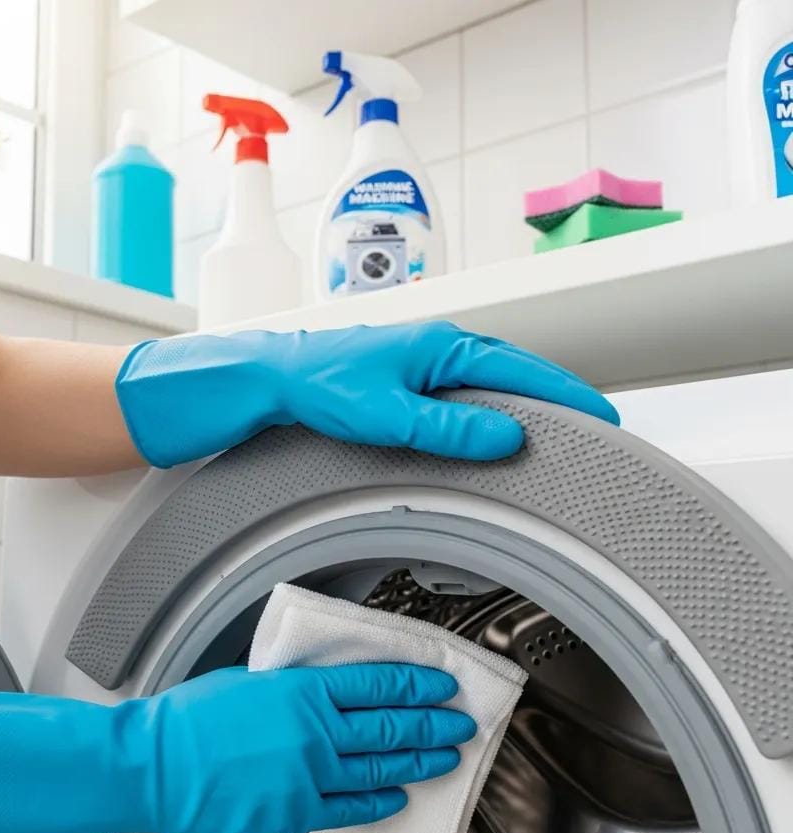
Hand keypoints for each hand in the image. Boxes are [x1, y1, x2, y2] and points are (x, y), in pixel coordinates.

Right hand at [113, 663, 474, 832]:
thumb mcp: (246, 679)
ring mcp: (309, 775)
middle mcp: (315, 732)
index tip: (440, 684)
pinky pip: (351, 808)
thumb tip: (315, 687)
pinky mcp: (296, 812)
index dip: (417, 684)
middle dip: (432, 723)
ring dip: (419, 762)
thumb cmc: (188, 720)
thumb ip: (290, 685)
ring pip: (381, 767)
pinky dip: (380, 802)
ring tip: (445, 759)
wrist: (156, 766)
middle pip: (391, 725)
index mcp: (303, 690)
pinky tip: (398, 797)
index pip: (378, 683)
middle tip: (459, 723)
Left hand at [115, 321, 619, 467]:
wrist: (277, 376)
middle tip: (593, 424)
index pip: (522, 372)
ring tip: (556, 429)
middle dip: (555, 396)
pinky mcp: (412, 376)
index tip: (602, 414)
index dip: (565, 394)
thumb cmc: (323, 384)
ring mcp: (426, 360)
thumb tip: (506, 437)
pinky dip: (492, 404)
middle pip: (515, 372)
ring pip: (492, 380)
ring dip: (525, 400)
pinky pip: (467, 389)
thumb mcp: (389, 414)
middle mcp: (441, 348)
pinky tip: (495, 425)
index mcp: (444, 348)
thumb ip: (449, 428)